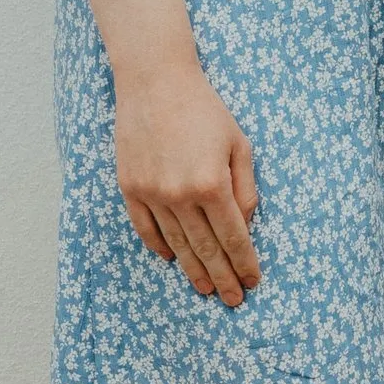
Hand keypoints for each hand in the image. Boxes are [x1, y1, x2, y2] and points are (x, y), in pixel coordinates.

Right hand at [113, 56, 261, 302]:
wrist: (155, 82)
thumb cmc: (204, 110)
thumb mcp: (238, 144)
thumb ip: (244, 189)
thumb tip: (245, 226)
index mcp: (212, 183)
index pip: (233, 237)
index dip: (244, 263)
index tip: (252, 282)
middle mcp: (180, 195)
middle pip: (205, 249)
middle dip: (222, 278)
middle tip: (232, 301)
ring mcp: (152, 193)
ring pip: (176, 245)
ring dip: (193, 271)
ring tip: (205, 289)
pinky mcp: (130, 188)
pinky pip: (146, 228)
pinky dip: (160, 247)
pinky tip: (172, 260)